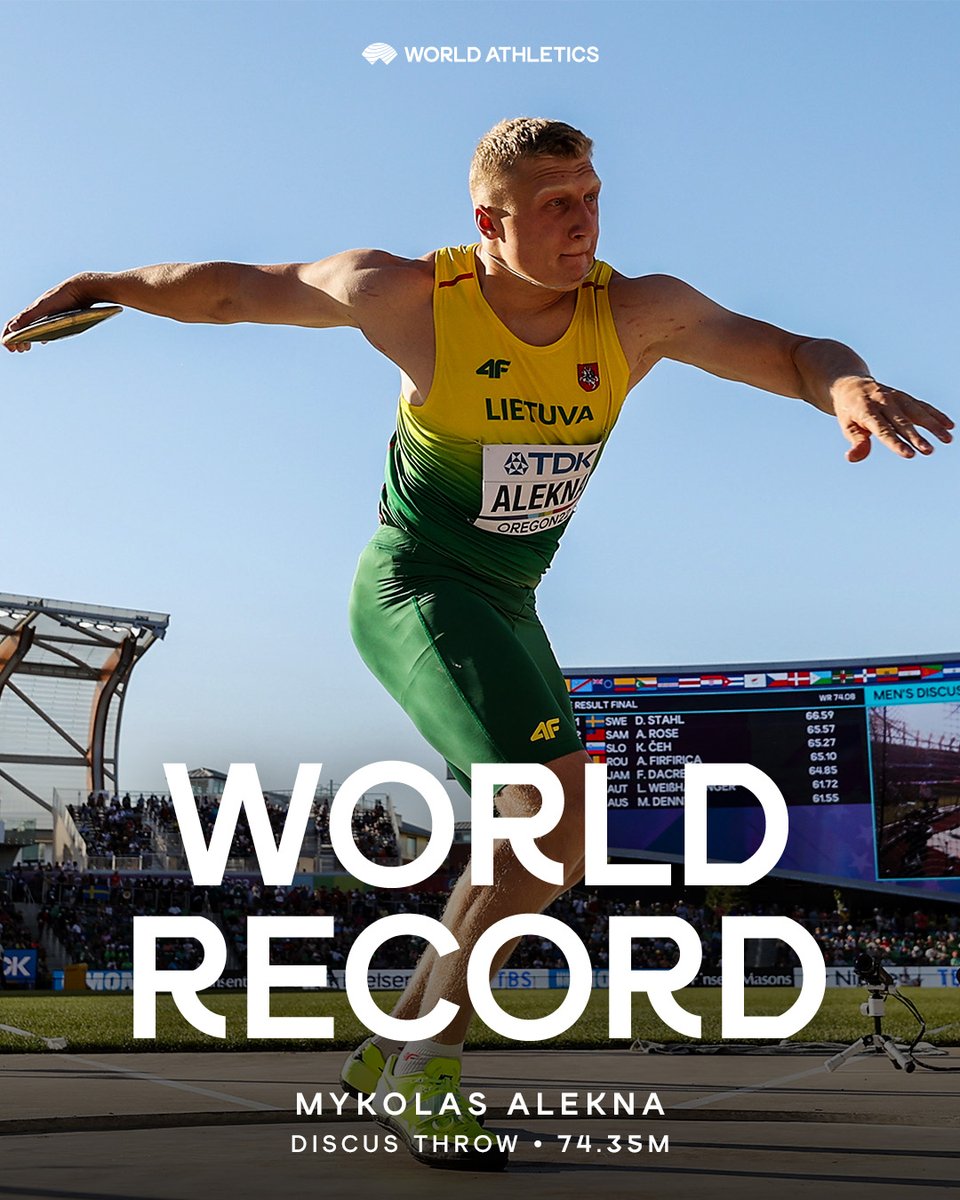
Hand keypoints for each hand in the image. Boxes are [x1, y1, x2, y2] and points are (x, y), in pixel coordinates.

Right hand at [3, 275, 99, 351]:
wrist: (82, 289)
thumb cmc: (62, 297)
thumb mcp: (43, 308)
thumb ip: (27, 317)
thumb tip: (11, 328)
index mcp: (31, 311)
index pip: (13, 324)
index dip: (8, 336)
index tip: (9, 348)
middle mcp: (37, 312)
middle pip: (21, 326)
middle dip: (16, 339)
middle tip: (18, 351)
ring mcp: (48, 314)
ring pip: (33, 327)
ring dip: (27, 337)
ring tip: (27, 347)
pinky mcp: (59, 316)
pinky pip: (45, 326)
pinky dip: (41, 334)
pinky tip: (43, 340)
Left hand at [831, 377, 953, 461]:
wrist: (852, 385)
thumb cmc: (849, 412)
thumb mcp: (847, 426)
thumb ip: (855, 441)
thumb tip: (853, 458)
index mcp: (867, 411)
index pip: (883, 430)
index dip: (896, 443)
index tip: (909, 454)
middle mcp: (884, 402)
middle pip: (902, 422)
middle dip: (916, 437)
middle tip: (928, 451)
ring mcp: (897, 398)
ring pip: (917, 412)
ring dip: (933, 425)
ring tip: (947, 439)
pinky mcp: (906, 397)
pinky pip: (923, 405)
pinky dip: (936, 414)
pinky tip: (949, 426)